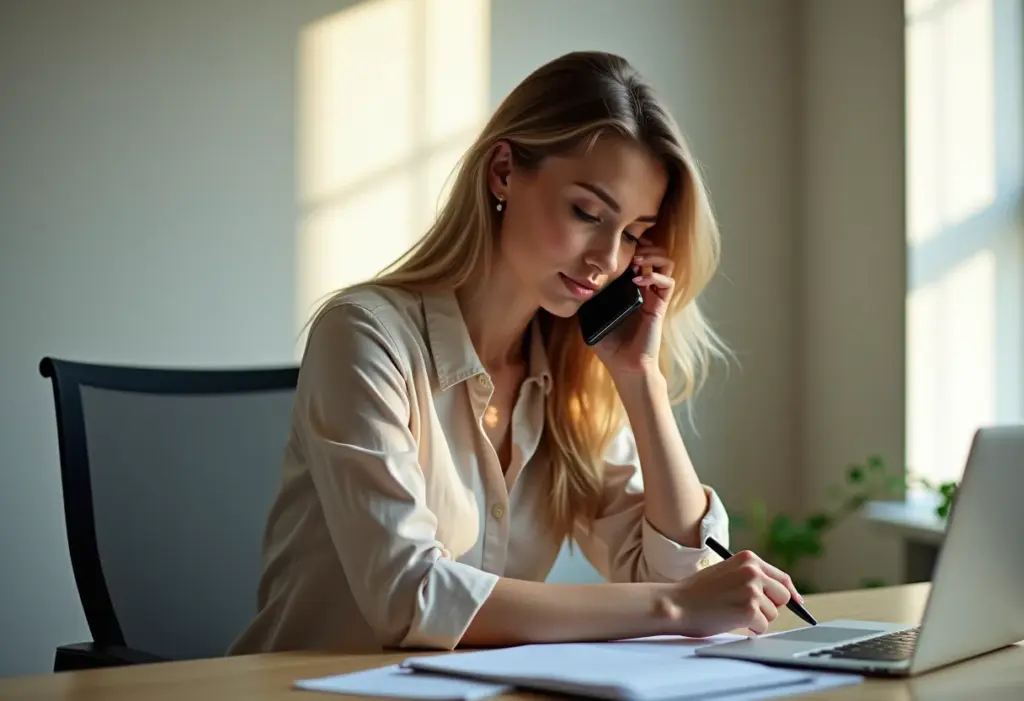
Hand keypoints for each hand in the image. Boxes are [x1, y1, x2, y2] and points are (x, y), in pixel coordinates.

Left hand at [592, 242, 675, 377]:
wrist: (625, 366)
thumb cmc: (609, 346)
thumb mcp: (591, 319)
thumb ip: (585, 302)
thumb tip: (571, 286)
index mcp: (628, 288)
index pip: (636, 258)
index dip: (633, 246)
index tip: (620, 243)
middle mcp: (643, 289)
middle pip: (655, 254)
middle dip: (645, 245)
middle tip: (632, 248)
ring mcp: (653, 296)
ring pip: (666, 263)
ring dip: (653, 256)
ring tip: (637, 260)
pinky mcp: (659, 306)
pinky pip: (666, 282)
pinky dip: (654, 275)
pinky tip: (638, 280)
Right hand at [656, 551, 802, 636]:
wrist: (678, 604)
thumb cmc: (698, 591)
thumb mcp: (727, 573)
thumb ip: (750, 577)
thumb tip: (782, 594)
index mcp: (748, 559)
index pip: (782, 577)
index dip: (791, 592)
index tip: (797, 603)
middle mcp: (753, 571)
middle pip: (783, 596)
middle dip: (770, 606)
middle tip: (748, 610)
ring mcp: (753, 590)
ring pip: (772, 614)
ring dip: (757, 618)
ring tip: (732, 612)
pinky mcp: (750, 610)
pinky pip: (763, 627)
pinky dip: (751, 629)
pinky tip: (731, 620)